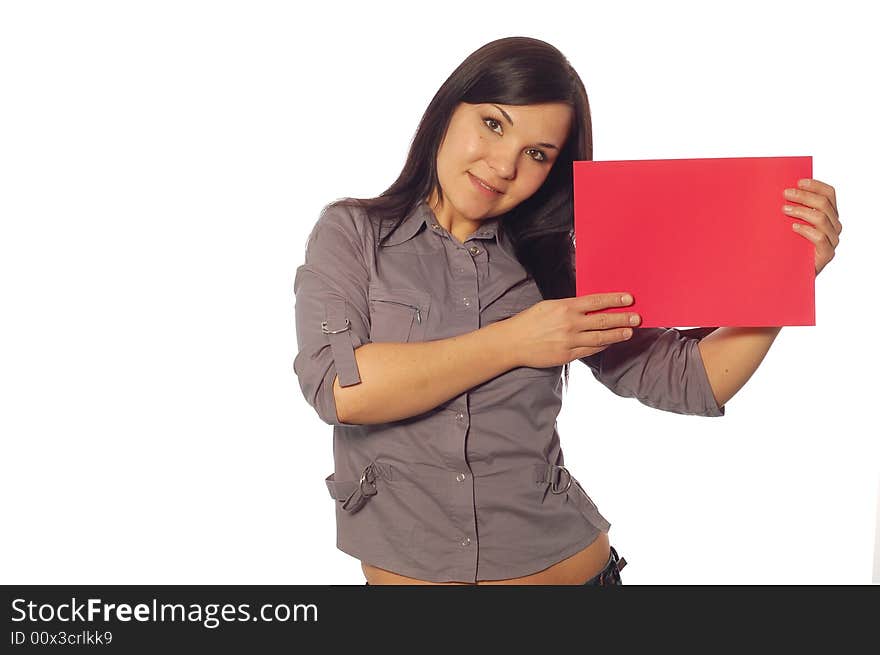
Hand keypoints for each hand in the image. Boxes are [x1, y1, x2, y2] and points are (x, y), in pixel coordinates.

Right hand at [504, 292, 640, 368]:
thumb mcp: (549, 306)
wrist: (513, 342)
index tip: (629, 298)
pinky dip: (602, 346)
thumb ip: (570, 307)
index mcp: (565, 307)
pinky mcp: (567, 355)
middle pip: (603, 320)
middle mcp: (570, 324)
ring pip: (600, 337)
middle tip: (637, 317)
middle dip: (623, 318)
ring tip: (629, 332)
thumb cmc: (529, 321)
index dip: (615, 300)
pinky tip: (610, 342)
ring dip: (618, 334)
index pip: (596, 302)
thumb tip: (590, 306)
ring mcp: (569, 341)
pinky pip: (590, 350)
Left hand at [783, 178, 840, 276]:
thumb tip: (779, 191)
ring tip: (784, 209)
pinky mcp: (827, 255)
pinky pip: (820, 238)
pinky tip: (794, 227)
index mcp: (828, 215)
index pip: (830, 194)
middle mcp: (833, 226)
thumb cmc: (787, 245)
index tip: (798, 182)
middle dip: (804, 196)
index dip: (816, 185)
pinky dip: (806, 230)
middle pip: (824, 204)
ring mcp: (832, 240)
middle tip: (785, 194)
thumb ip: (790, 208)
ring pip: (821, 218)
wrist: (787, 273)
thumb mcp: (788, 223)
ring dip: (802, 210)